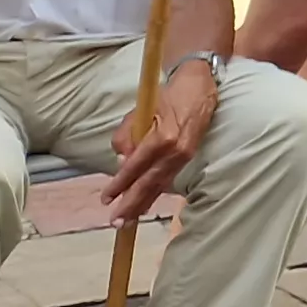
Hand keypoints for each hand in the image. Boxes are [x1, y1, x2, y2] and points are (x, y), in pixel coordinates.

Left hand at [101, 63, 212, 225]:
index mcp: (163, 137)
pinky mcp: (191, 154)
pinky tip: (147, 202)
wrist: (200, 84)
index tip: (106, 198)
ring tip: (130, 219)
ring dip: (144, 202)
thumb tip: (122, 163)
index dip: (120, 184)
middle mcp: (177, 150)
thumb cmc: (166, 95)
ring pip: (162, 184)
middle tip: (117, 222)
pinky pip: (170, 177)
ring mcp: (186, 154)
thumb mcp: (139, 111)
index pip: (136, 167)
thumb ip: (125, 137)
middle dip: (132, 203)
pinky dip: (157, 191)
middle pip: (150, 183)